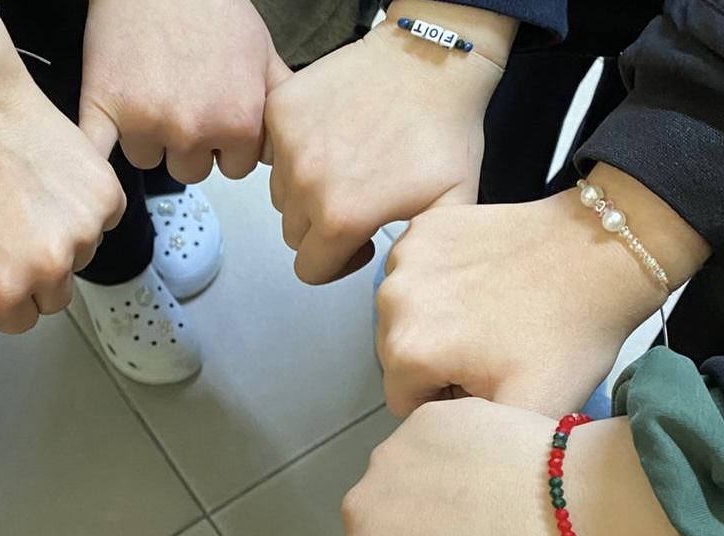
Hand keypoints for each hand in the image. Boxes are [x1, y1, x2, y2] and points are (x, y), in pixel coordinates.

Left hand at [0, 21, 125, 333]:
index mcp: (4, 288)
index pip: (20, 321)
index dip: (6, 296)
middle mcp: (49, 267)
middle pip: (54, 297)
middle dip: (37, 276)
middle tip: (14, 235)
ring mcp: (83, 232)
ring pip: (81, 258)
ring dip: (63, 240)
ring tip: (30, 203)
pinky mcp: (105, 198)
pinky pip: (104, 219)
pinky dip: (86, 207)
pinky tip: (53, 186)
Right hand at [79, 0, 290, 181]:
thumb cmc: (210, 4)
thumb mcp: (263, 51)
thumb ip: (277, 100)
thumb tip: (282, 141)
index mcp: (238, 121)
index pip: (234, 168)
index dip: (223, 146)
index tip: (213, 121)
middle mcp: (193, 129)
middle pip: (190, 170)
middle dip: (187, 144)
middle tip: (180, 102)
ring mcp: (145, 123)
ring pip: (147, 160)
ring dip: (147, 137)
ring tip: (150, 93)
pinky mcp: (103, 111)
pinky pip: (97, 155)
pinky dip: (95, 157)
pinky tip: (102, 151)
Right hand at [263, 3, 509, 282]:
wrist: (430, 61)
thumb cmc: (444, 130)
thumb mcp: (450, 209)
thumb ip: (415, 258)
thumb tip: (393, 286)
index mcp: (341, 216)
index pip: (310, 270)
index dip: (337, 264)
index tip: (361, 242)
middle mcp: (304, 184)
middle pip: (293, 234)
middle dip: (322, 229)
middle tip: (358, 203)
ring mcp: (287, 145)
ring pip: (281, 195)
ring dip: (307, 191)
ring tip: (348, 168)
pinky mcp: (280, 111)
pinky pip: (274, 151)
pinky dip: (295, 151)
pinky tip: (332, 141)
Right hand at [338, 398, 692, 535]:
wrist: (599, 528)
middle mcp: (357, 512)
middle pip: (383, 534)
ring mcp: (392, 457)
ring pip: (405, 486)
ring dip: (437, 500)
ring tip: (496, 518)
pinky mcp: (432, 421)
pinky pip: (433, 444)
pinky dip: (458, 458)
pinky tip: (500, 479)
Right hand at [377, 166, 711, 417]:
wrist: (605, 251)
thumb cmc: (570, 332)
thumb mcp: (526, 414)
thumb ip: (469, 443)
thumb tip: (437, 452)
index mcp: (407, 351)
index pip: (405, 401)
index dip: (448, 400)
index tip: (488, 382)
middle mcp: (391, 301)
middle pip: (399, 356)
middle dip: (438, 360)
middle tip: (493, 348)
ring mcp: (405, 256)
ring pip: (406, 316)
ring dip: (437, 320)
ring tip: (492, 312)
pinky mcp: (425, 226)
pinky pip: (416, 272)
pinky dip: (442, 278)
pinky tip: (485, 279)